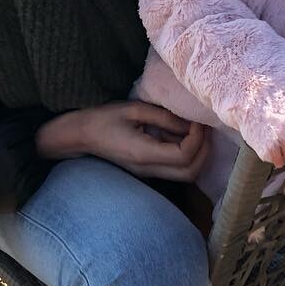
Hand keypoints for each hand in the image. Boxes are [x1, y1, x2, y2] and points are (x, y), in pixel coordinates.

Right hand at [74, 101, 209, 181]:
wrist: (80, 136)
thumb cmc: (103, 118)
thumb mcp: (134, 110)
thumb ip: (164, 117)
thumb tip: (190, 124)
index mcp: (144, 153)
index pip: (184, 155)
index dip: (197, 138)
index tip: (197, 120)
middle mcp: (148, 169)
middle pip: (190, 173)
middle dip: (204, 151)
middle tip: (204, 128)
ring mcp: (148, 173)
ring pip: (185, 175)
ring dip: (198, 155)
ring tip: (196, 131)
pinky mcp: (147, 170)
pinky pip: (175, 170)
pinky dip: (187, 156)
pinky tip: (183, 136)